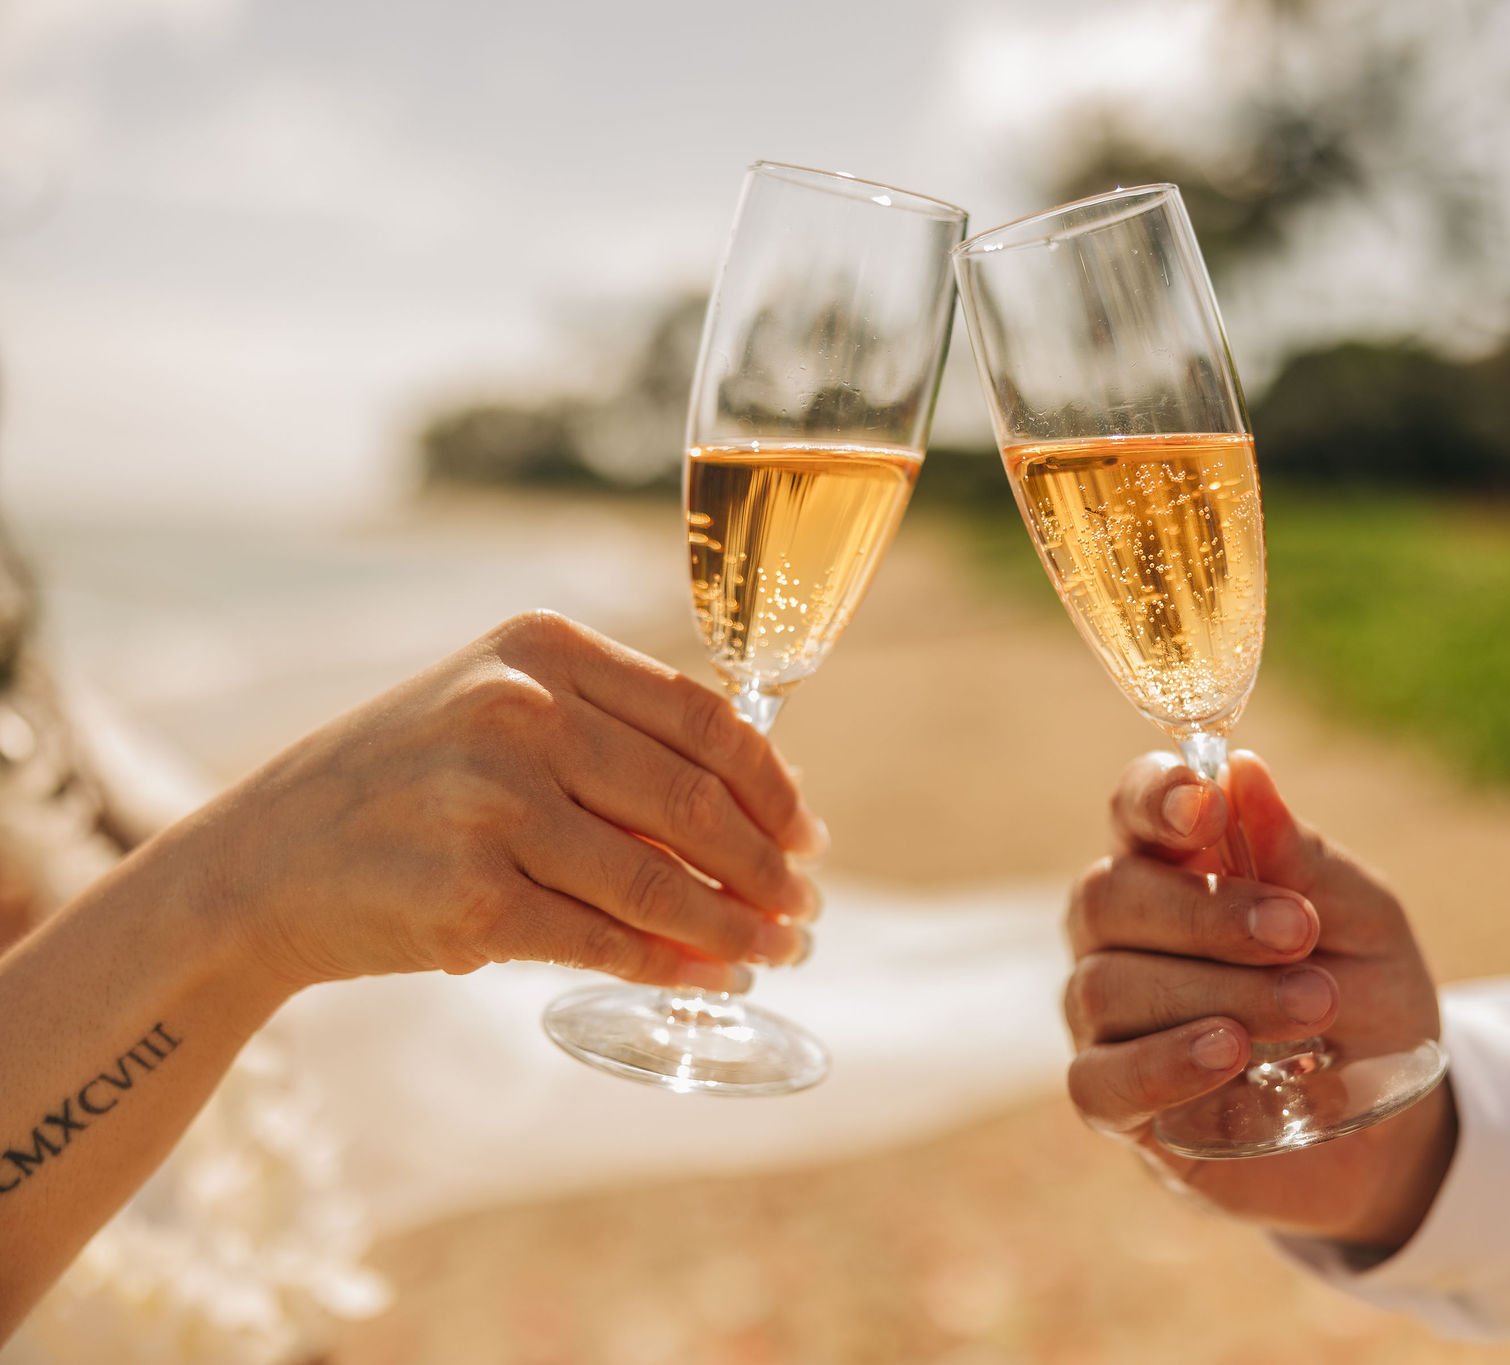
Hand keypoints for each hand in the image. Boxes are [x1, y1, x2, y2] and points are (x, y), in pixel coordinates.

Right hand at [172, 610, 825, 994]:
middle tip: (805, 904)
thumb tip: (764, 803)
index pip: (702, 719)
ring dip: (735, 927)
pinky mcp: (468, 900)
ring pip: (658, 881)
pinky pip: (604, 941)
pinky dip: (674, 967)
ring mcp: (489, 807)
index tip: (808, 834)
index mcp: (539, 650)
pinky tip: (714, 978)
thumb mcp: (497, 710)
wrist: (262, 862)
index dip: (773, 786)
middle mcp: (516, 714)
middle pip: (692, 802)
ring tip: (778, 949)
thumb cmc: (407, 782)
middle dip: (767, 865)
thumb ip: (614, 734)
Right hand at [1063, 751, 1455, 1248]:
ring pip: (1106, 987)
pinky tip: (1230, 1059)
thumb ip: (1302, 859)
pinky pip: (1098, 1081)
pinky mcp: (1115, 1103)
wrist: (1393, 1122)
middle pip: (1106, 896)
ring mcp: (1108, 1020)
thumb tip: (1245, 772)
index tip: (1205, 804)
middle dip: (1205, 913)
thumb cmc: (1366, 997)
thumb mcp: (1364, 923)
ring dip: (1213, 993)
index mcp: (1176, 867)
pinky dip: (1163, 1066)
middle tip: (1301, 935)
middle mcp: (1122, 935)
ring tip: (1309, 1009)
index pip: (1135, 809)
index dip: (1154, 796)